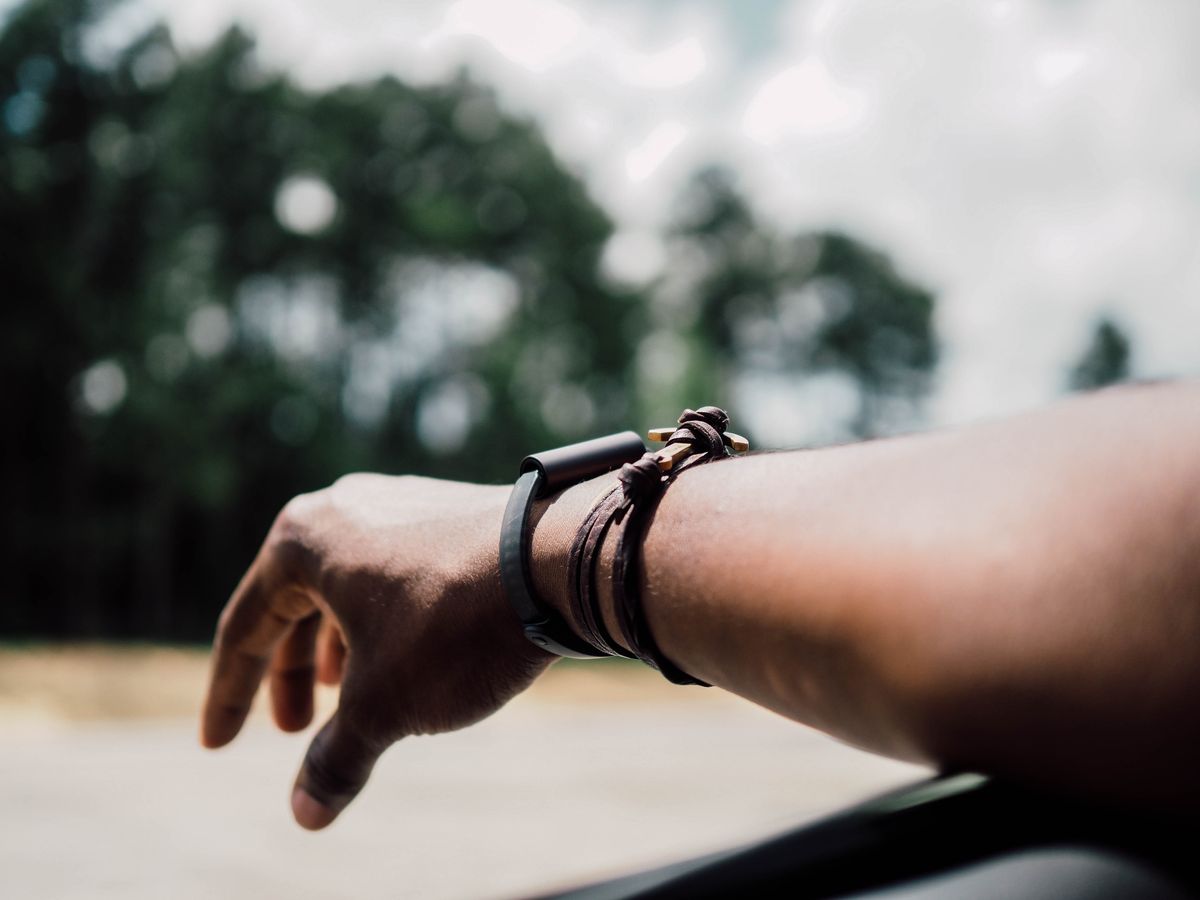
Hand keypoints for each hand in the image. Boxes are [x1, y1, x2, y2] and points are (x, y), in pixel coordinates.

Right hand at [199, 474, 552, 828]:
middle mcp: (346, 508)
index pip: (245, 628)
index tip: (218, 746)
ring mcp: (402, 504)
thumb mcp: (384, 704)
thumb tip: (306, 814)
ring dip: (339, 650)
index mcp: (303, 540)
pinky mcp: (451, 513)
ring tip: (348, 699)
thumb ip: (336, 757)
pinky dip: (384, 625)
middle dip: (290, 674)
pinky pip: (395, 576)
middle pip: (295, 605)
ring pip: (349, 590)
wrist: (560, 561)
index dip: (229, 696)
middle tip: (295, 731)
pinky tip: (408, 660)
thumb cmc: (454, 625)